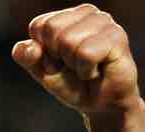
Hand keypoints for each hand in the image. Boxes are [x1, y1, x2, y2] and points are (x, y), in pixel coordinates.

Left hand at [12, 4, 139, 116]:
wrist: (101, 105)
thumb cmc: (72, 83)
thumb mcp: (42, 71)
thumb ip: (27, 57)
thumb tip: (30, 47)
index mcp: (67, 16)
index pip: (39, 26)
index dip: (43, 52)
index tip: (58, 62)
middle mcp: (87, 12)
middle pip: (52, 29)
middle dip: (57, 57)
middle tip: (74, 66)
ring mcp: (105, 22)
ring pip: (68, 41)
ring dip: (73, 65)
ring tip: (87, 68)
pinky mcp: (117, 36)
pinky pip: (86, 53)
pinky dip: (86, 70)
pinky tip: (97, 71)